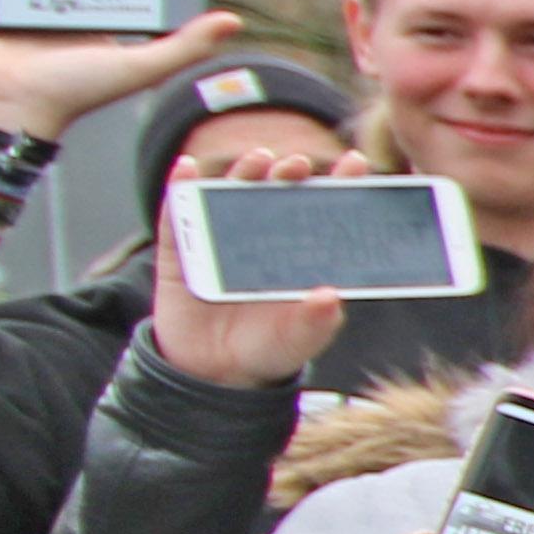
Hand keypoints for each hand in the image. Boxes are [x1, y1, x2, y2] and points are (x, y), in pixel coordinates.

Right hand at [146, 145, 352, 387]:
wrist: (214, 373)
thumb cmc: (270, 349)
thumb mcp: (298, 339)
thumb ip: (315, 321)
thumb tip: (330, 297)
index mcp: (302, 252)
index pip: (324, 210)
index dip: (339, 184)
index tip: (355, 162)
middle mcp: (265, 237)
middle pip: (279, 193)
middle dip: (290, 175)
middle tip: (299, 164)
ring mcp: (222, 238)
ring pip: (233, 194)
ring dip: (244, 172)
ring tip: (259, 160)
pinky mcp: (183, 249)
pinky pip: (178, 215)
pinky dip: (181, 188)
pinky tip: (188, 169)